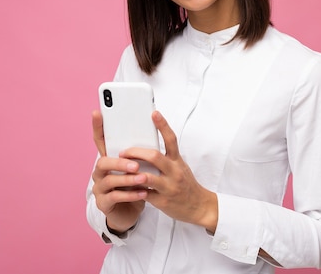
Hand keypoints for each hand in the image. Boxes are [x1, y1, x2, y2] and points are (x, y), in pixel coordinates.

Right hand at [91, 110, 147, 232]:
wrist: (131, 211)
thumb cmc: (136, 185)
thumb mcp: (140, 167)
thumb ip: (142, 153)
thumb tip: (154, 131)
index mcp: (110, 159)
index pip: (101, 140)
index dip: (97, 127)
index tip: (97, 112)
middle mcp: (101, 172)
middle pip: (103, 162)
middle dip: (120, 162)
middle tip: (135, 165)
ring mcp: (100, 188)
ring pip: (110, 180)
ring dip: (128, 179)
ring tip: (144, 179)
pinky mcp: (104, 203)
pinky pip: (115, 197)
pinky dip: (130, 194)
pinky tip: (143, 193)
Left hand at [120, 111, 218, 232]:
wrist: (199, 206)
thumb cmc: (186, 184)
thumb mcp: (180, 167)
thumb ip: (166, 158)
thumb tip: (147, 147)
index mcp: (178, 161)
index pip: (171, 139)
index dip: (163, 125)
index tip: (154, 113)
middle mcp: (174, 171)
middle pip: (154, 156)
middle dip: (136, 152)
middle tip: (123, 151)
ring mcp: (169, 186)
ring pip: (147, 176)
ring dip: (132, 172)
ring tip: (121, 169)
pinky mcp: (163, 201)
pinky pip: (144, 194)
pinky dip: (134, 190)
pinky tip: (125, 187)